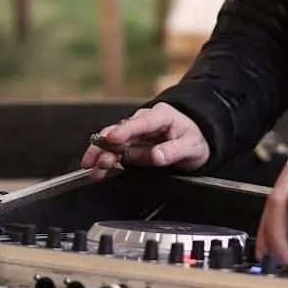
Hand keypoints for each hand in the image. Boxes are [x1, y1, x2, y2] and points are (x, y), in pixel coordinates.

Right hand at [80, 103, 210, 179]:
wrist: (195, 142)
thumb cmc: (194, 138)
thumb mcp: (192, 146)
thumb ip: (175, 150)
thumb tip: (156, 156)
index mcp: (161, 116)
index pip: (142, 121)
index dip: (126, 130)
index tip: (112, 138)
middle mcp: (144, 122)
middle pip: (121, 130)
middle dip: (107, 144)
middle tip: (100, 160)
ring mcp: (135, 135)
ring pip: (112, 142)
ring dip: (100, 154)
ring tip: (93, 168)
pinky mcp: (130, 147)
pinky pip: (113, 153)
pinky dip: (102, 162)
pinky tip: (95, 172)